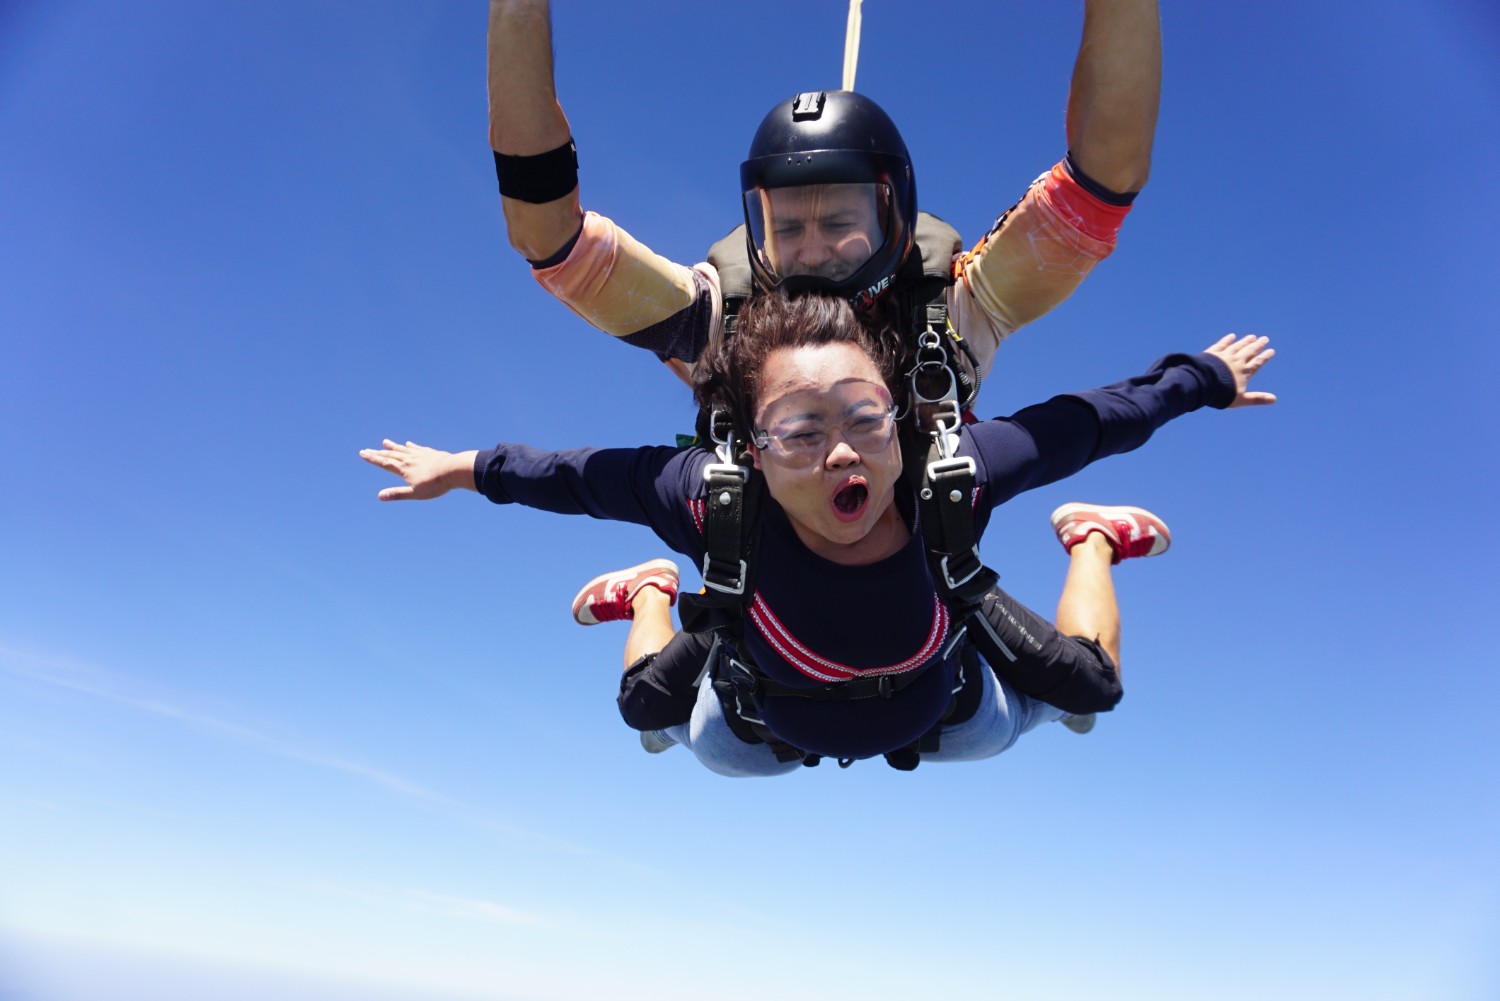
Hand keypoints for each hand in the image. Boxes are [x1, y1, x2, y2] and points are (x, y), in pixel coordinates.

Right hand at [359, 440, 476, 500]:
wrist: (454, 470)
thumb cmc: (435, 484)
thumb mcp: (415, 493)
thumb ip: (398, 494)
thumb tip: (380, 496)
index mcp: (404, 469)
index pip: (384, 463)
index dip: (372, 458)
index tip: (362, 453)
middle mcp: (409, 459)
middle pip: (391, 455)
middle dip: (378, 453)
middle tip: (366, 449)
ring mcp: (420, 454)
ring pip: (403, 449)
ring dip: (393, 446)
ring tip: (385, 442)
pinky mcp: (430, 453)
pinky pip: (417, 448)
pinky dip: (411, 446)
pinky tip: (409, 443)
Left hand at [1204, 334, 1276, 407]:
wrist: (1203, 384)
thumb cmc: (1221, 394)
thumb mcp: (1240, 400)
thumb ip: (1257, 399)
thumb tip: (1274, 400)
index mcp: (1244, 372)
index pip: (1257, 362)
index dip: (1265, 356)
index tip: (1271, 350)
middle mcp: (1236, 361)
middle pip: (1249, 351)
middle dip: (1258, 345)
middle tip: (1264, 339)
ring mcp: (1224, 356)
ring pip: (1238, 346)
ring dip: (1245, 341)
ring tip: (1252, 336)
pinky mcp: (1212, 353)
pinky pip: (1222, 345)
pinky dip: (1227, 340)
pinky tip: (1231, 336)